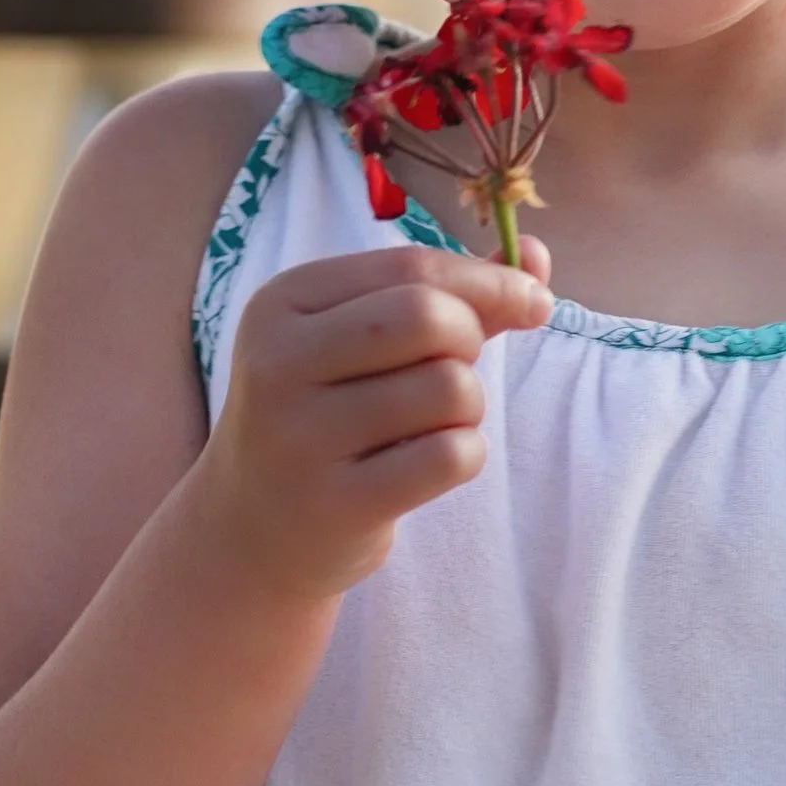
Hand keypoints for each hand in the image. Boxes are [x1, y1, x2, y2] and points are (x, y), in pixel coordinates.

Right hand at [193, 240, 552, 599]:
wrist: (249, 528)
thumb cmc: (325, 415)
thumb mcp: (360, 342)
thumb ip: (448, 294)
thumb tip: (537, 257)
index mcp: (283, 303)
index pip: (410, 267)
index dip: (487, 280)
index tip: (532, 301)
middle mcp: (280, 362)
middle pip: (428, 317)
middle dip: (470, 339)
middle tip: (454, 370)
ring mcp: (301, 437)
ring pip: (448, 388)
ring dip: (468, 406)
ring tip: (431, 425)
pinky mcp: (337, 503)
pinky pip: (450, 456)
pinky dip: (465, 455)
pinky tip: (427, 465)